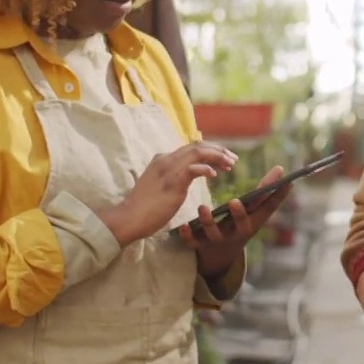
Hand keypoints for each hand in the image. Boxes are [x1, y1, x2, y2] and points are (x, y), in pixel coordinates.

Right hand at [98, 142, 236, 245]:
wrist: (129, 218)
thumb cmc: (145, 206)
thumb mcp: (160, 185)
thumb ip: (173, 176)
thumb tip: (189, 174)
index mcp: (164, 159)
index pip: (192, 147)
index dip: (211, 150)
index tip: (225, 158)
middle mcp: (166, 159)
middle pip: (198, 146)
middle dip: (219, 150)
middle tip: (233, 159)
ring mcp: (169, 169)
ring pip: (198, 153)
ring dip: (218, 157)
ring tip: (230, 165)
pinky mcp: (172, 182)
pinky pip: (193, 169)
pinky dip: (206, 169)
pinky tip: (215, 175)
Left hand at [176, 166, 292, 276]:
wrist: (219, 259)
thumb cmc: (239, 227)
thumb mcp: (253, 213)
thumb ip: (264, 191)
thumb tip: (281, 168)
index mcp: (252, 223)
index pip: (267, 209)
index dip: (278, 197)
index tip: (287, 183)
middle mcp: (237, 232)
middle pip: (241, 225)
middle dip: (239, 214)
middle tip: (235, 202)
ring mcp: (219, 240)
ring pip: (214, 234)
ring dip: (208, 221)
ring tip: (203, 207)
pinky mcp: (201, 246)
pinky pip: (193, 243)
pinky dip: (188, 236)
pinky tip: (183, 227)